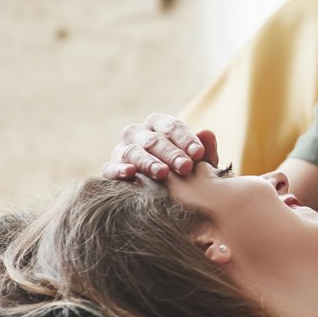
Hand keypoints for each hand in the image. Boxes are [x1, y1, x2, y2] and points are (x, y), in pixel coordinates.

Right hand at [101, 113, 218, 180]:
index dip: (185, 139)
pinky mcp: (110, 168)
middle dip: (171, 153)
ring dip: (148, 162)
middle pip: (153, 140)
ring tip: (162, 173)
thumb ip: (205, 150)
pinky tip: (129, 173)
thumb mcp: (196, 163)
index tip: (198, 153)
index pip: (171, 127)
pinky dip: (118, 170)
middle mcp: (137, 133)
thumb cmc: (182, 171)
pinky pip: (110, 167)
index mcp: (158, 125)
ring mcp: (121, 149)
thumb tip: (208, 133)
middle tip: (185, 166)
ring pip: (133, 152)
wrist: (160, 191)